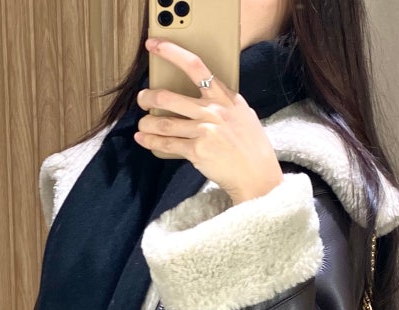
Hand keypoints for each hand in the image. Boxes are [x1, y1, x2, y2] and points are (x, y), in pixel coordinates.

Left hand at [135, 38, 283, 204]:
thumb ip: (223, 104)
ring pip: (164, 123)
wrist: (257, 174)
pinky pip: (167, 144)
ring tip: (141, 125)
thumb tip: (202, 99)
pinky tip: (143, 140)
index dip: (171, 52)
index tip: (153, 45)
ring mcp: (205, 130)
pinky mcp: (197, 151)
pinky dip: (152, 143)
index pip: (195, 66)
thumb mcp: (243, 115)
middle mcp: (213, 110)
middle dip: (149, 97)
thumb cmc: (251, 147)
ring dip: (147, 124)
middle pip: (170, 97)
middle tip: (142, 99)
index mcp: (225, 97)